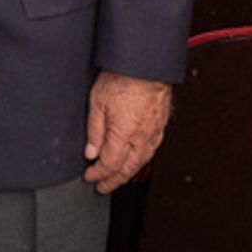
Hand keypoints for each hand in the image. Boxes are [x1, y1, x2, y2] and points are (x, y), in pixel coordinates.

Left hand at [82, 72, 172, 193]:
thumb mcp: (97, 102)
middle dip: (113, 181)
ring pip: (141, 162)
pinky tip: (136, 160)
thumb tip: (91, 152)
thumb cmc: (122, 77)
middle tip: (102, 187)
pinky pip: (151, 150)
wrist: (145, 64)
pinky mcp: (161, 125)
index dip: (98, 174)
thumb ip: (94, 130)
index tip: (90, 177)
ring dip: (128, 174)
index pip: (110, 164)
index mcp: (124, 134)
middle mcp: (142, 137)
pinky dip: (141, 160)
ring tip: (117, 178)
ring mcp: (154, 132)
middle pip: (127, 169)